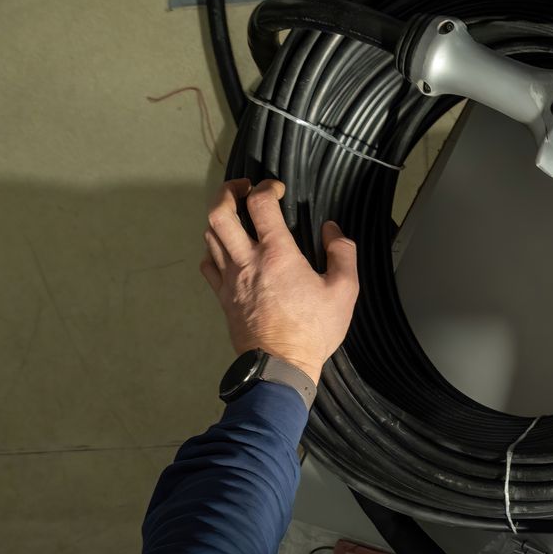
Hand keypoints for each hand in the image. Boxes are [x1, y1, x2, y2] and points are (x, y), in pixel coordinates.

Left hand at [200, 178, 357, 383]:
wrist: (280, 366)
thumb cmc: (314, 329)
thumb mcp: (345, 291)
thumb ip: (342, 253)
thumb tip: (333, 230)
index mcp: (277, 254)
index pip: (259, 204)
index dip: (266, 187)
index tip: (277, 189)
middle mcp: (246, 260)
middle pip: (219, 213)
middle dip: (227, 192)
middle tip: (242, 188)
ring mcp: (230, 279)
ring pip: (209, 236)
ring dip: (220, 218)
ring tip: (236, 216)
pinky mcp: (222, 296)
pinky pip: (208, 263)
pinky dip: (214, 249)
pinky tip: (228, 251)